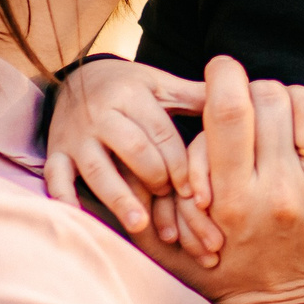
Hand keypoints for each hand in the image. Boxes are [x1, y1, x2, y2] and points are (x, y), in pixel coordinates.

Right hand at [42, 57, 209, 244]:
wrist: (76, 79)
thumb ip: (197, 96)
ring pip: (98, 168)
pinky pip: (56, 177)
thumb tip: (248, 98)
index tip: (196, 194)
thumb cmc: (131, 89)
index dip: (181, 164)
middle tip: (175, 209)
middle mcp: (103, 115)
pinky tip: (80, 220)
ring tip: (140, 224)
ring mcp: (77, 136)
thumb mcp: (162, 85)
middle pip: (133, 150)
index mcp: (134, 96)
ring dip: (118, 197)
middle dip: (156, 181)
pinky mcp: (56, 152)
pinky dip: (64, 198)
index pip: (162, 134)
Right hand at [123, 57, 303, 303]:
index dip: (224, 75)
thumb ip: (152, 202)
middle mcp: (279, 192)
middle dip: (257, 89)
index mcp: (231, 199)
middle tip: (251, 105)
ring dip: (301, 97)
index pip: (229, 111)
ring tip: (288, 110)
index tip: (222, 71)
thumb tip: (131, 153)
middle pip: (272, 99)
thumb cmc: (224, 276)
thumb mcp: (174, 246)